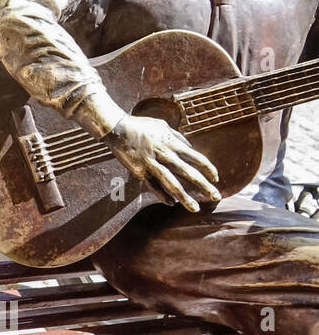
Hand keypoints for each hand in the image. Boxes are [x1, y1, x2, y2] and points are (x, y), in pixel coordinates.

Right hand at [102, 115, 220, 211]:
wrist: (116, 129)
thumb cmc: (141, 126)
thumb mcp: (163, 126)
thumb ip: (178, 137)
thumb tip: (190, 148)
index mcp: (171, 143)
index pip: (196, 158)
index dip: (208, 169)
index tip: (216, 178)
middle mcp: (164, 154)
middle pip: (188, 172)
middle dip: (204, 186)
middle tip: (216, 197)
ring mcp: (151, 164)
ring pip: (171, 183)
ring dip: (184, 197)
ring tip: (195, 208)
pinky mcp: (139, 171)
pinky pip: (153, 186)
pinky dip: (162, 196)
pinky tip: (171, 204)